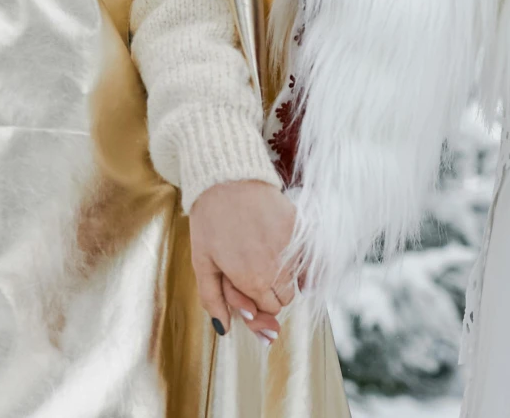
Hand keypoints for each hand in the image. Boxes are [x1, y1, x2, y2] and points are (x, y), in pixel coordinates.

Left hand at [189, 180, 299, 344]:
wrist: (227, 180)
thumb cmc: (210, 221)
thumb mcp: (203, 264)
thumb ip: (213, 300)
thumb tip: (224, 329)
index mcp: (251, 280)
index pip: (269, 310)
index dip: (257, 304)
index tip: (246, 292)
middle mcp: (276, 267)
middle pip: (285, 299)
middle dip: (270, 293)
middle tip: (253, 274)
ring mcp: (290, 247)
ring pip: (297, 279)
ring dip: (284, 277)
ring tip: (263, 257)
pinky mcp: (299, 228)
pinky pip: (306, 256)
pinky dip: (297, 258)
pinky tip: (277, 246)